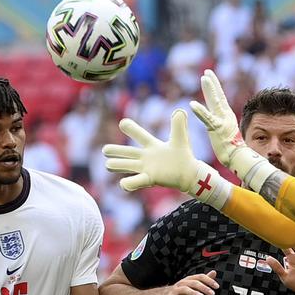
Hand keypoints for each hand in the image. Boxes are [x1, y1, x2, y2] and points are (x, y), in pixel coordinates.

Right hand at [102, 111, 231, 206]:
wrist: (189, 173)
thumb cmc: (183, 155)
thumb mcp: (180, 138)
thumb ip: (178, 125)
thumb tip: (180, 110)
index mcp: (152, 145)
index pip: (140, 135)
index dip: (132, 129)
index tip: (123, 123)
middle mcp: (146, 157)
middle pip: (128, 153)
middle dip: (116, 151)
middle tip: (105, 150)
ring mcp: (146, 168)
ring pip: (128, 166)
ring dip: (118, 165)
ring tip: (107, 165)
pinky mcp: (150, 179)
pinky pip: (138, 181)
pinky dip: (130, 183)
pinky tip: (123, 184)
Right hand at [162, 271, 218, 294]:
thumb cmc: (182, 291)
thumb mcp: (194, 284)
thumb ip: (204, 279)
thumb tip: (214, 272)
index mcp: (189, 279)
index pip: (200, 277)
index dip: (209, 281)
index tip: (217, 286)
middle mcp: (183, 283)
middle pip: (194, 283)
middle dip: (204, 288)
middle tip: (212, 293)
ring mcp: (176, 290)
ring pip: (185, 289)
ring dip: (194, 293)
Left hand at [190, 70, 273, 188]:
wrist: (239, 159)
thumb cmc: (233, 151)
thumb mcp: (226, 135)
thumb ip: (223, 129)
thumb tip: (222, 129)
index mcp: (227, 117)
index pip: (220, 98)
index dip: (215, 86)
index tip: (209, 76)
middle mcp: (226, 116)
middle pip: (218, 96)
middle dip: (213, 83)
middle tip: (207, 71)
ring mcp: (222, 121)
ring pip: (215, 102)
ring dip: (209, 89)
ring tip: (203, 78)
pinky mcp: (217, 129)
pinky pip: (207, 118)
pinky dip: (200, 111)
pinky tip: (192, 105)